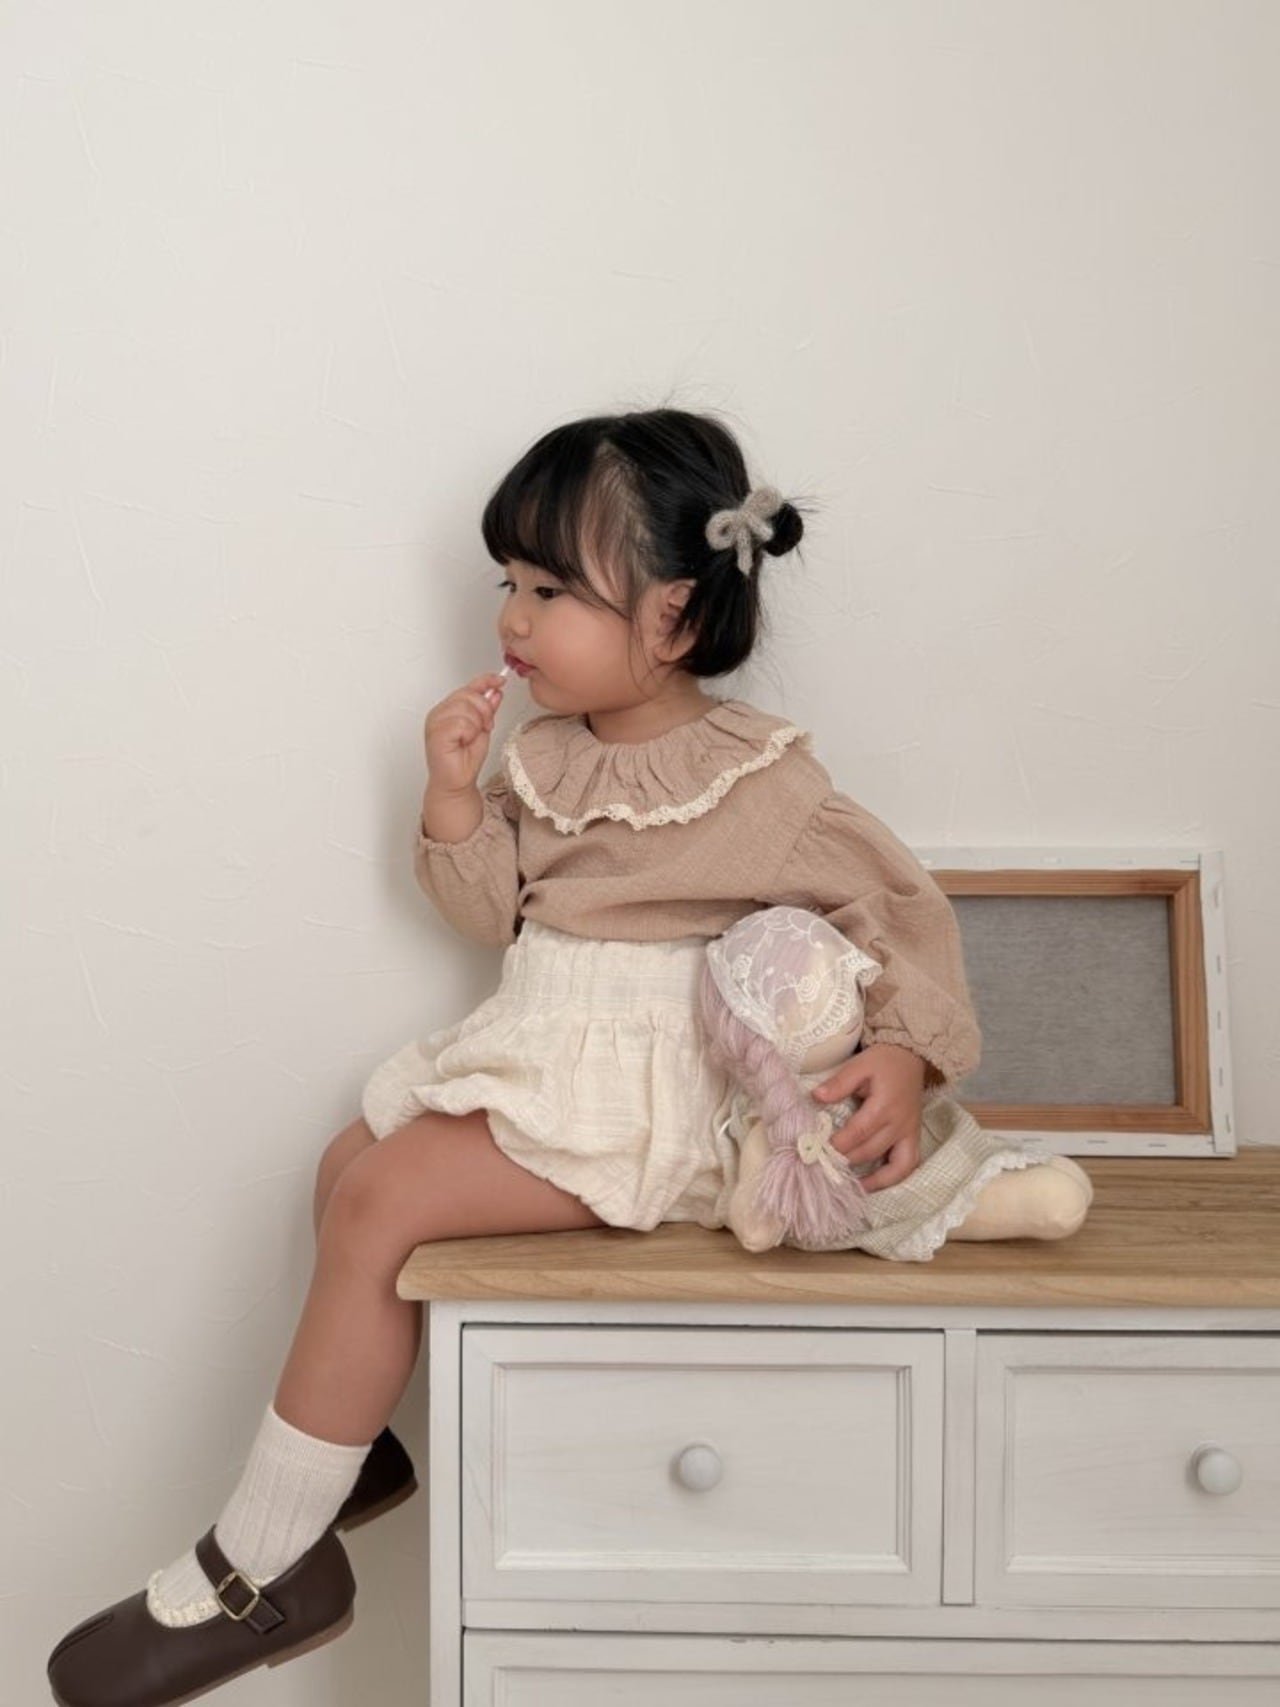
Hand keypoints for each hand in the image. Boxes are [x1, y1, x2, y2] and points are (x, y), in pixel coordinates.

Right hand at [422, 672, 507, 798]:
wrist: (456, 783)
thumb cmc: (464, 760)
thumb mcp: (482, 729)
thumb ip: (487, 710)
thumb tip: (495, 691)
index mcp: (448, 708)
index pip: (467, 687)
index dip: (485, 681)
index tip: (500, 680)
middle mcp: (439, 712)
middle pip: (468, 695)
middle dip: (484, 711)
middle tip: (484, 727)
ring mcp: (435, 722)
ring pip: (465, 708)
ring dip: (476, 724)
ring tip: (471, 737)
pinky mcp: (436, 734)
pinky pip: (460, 723)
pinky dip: (468, 733)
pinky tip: (464, 742)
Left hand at [812, 1043, 924, 1190]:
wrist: (911, 1058)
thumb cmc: (883, 1062)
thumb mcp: (859, 1065)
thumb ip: (839, 1083)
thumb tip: (816, 1097)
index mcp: (885, 1105)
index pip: (859, 1132)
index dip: (839, 1144)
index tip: (817, 1151)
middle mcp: (899, 1124)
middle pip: (870, 1150)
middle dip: (845, 1160)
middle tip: (822, 1167)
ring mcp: (909, 1134)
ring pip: (890, 1165)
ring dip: (867, 1177)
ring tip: (844, 1183)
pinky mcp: (914, 1139)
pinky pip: (906, 1166)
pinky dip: (890, 1180)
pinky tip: (869, 1185)